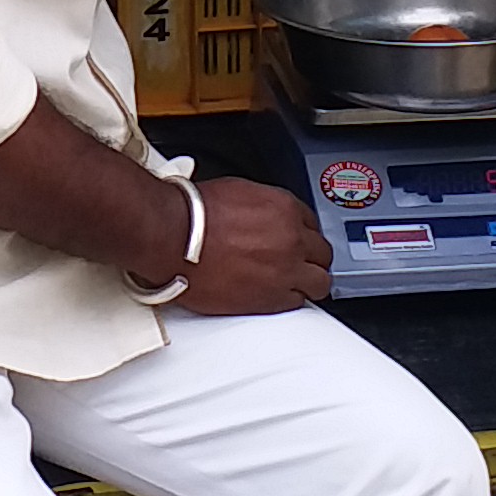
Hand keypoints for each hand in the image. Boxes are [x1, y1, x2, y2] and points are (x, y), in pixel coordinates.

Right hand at [170, 174, 331, 313]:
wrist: (173, 238)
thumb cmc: (191, 213)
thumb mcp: (237, 191)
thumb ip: (261, 207)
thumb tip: (262, 216)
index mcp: (284, 207)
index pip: (311, 223)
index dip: (302, 234)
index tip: (295, 241)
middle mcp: (292, 239)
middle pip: (322, 254)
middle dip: (311, 258)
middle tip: (298, 263)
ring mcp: (285, 270)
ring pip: (319, 282)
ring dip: (308, 282)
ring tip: (294, 284)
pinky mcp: (271, 299)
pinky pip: (297, 303)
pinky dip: (289, 300)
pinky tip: (276, 296)